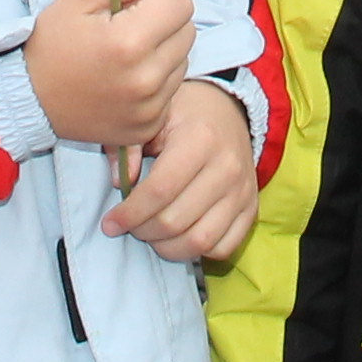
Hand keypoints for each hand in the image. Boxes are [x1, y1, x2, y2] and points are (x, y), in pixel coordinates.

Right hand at [24, 0, 193, 150]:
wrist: (28, 98)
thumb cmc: (53, 42)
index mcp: (130, 41)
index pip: (181, 3)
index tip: (130, 9)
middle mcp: (145, 79)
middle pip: (187, 31)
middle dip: (163, 24)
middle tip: (126, 31)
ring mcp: (149, 107)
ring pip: (183, 60)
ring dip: (162, 53)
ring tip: (125, 57)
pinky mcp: (148, 127)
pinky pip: (173, 91)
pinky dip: (157, 82)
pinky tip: (126, 81)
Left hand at [105, 76, 259, 262]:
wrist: (228, 110)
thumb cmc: (183, 114)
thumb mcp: (153, 116)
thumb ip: (128, 146)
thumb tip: (116, 182)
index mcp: (200, 138)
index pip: (160, 190)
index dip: (130, 213)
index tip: (110, 223)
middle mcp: (227, 167)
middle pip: (176, 221)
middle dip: (143, 231)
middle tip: (130, 226)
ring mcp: (243, 190)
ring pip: (200, 241)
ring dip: (167, 247)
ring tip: (151, 234)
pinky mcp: (251, 207)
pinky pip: (224, 247)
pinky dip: (197, 251)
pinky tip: (179, 237)